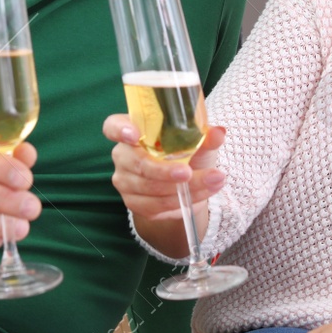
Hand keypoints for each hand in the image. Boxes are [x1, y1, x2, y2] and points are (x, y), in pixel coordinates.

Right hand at [103, 114, 225, 216]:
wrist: (188, 184)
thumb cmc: (187, 152)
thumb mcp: (198, 141)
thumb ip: (205, 136)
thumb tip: (218, 132)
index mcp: (132, 130)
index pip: (113, 126)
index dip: (120, 130)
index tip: (134, 135)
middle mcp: (123, 155)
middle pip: (136, 163)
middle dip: (164, 170)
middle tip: (188, 172)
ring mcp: (125, 181)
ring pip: (150, 188)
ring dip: (183, 188)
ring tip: (213, 180)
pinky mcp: (134, 203)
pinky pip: (156, 206)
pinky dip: (182, 201)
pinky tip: (202, 193)